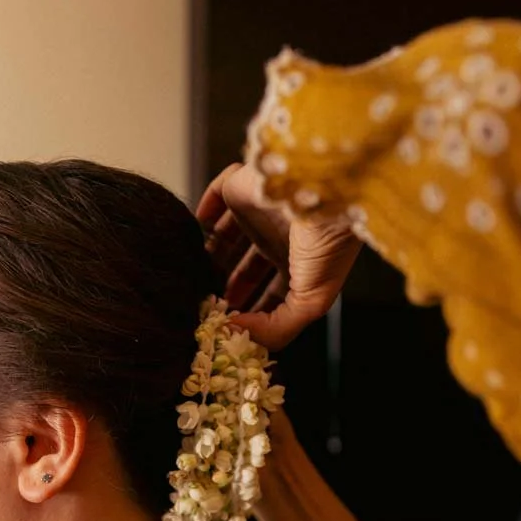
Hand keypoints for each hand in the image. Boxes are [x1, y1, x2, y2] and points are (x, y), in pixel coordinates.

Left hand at [196, 163, 361, 349]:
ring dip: (210, 258)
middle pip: (244, 269)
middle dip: (225, 289)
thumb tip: (236, 333)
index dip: (251, 312)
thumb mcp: (310, 301)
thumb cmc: (328, 245)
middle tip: (205, 305)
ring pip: (225, 238)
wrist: (326, 190)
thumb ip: (276, 328)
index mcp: (300, 265)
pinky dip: (202, 215)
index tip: (227, 327)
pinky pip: (215, 198)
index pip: (271, 295)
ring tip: (193, 277)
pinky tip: (194, 233)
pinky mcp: (242, 186)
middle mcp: (279, 239)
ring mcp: (260, 212)